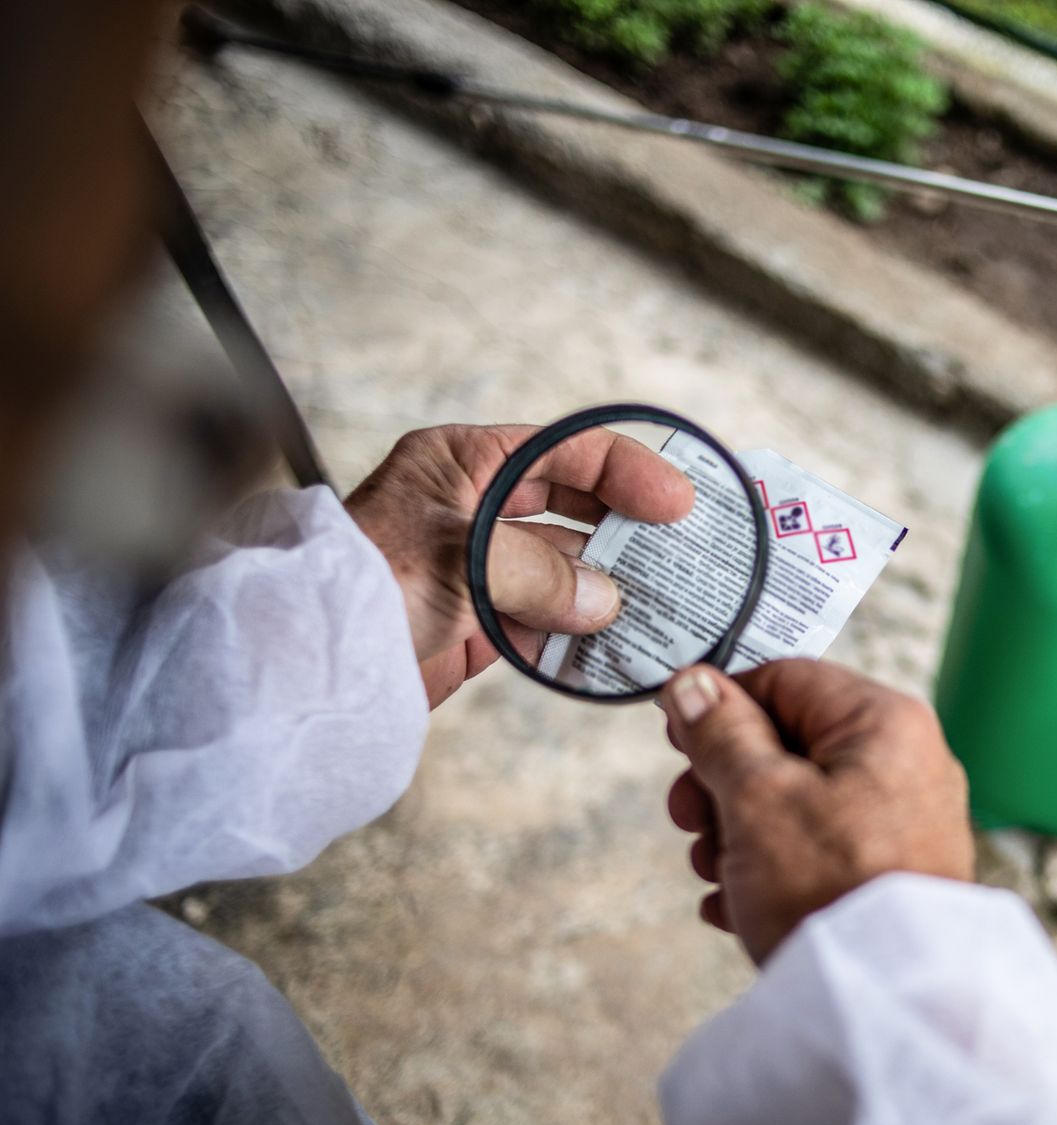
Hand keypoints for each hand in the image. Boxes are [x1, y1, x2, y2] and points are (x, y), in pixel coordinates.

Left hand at [346, 424, 693, 707]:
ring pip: (566, 570)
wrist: (304, 667)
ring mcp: (479, 568)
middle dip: (624, 531)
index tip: (675, 504)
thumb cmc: (362, 586)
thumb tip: (608, 601)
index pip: (563, 451)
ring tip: (659, 606)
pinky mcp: (480, 624)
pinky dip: (581, 636)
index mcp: (462, 463)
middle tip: (678, 553)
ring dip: (608, 589)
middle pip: (573, 509)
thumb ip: (542, 574)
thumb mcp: (459, 559)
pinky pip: (548, 623)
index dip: (624, 471)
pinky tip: (615, 646)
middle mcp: (474, 508)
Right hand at [662, 661, 974, 964]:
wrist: (883, 1000)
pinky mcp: (892, 873)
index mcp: (884, 723)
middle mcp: (906, 763)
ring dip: (738, 832)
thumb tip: (695, 686)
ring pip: (797, 802)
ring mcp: (904, 822)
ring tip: (715, 872)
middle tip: (690, 821)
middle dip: (724, 783)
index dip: (722, 704)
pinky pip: (819, 850)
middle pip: (789, 744)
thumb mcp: (757, 798)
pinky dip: (771, 869)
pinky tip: (736, 903)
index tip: (676, 736)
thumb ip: (722, 734)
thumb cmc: (832, 890)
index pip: (786, 679)